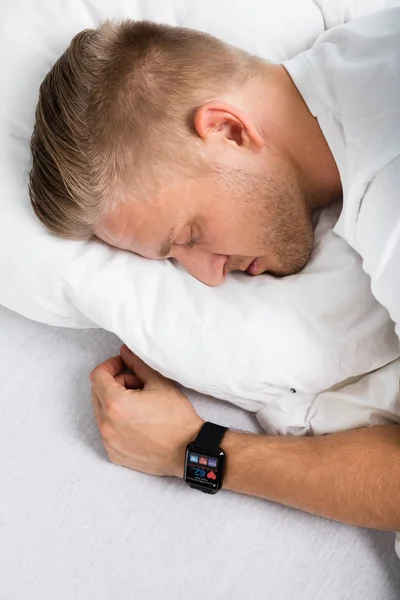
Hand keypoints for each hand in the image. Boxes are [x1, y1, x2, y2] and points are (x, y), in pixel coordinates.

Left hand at [90, 345, 204, 476]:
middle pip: (97, 392)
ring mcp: (108, 441)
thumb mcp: (159, 383)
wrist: (187, 450)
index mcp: (115, 403)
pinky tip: (139, 422)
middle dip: (115, 383)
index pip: (97, 376)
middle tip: (138, 384)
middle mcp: (106, 424)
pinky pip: (108, 430)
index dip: (110, 365)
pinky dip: (118, 421)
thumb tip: (125, 352)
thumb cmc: (176, 417)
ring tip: (141, 405)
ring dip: (116, 403)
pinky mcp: (114, 453)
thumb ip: (137, 364)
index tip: (123, 364)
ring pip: (102, 412)